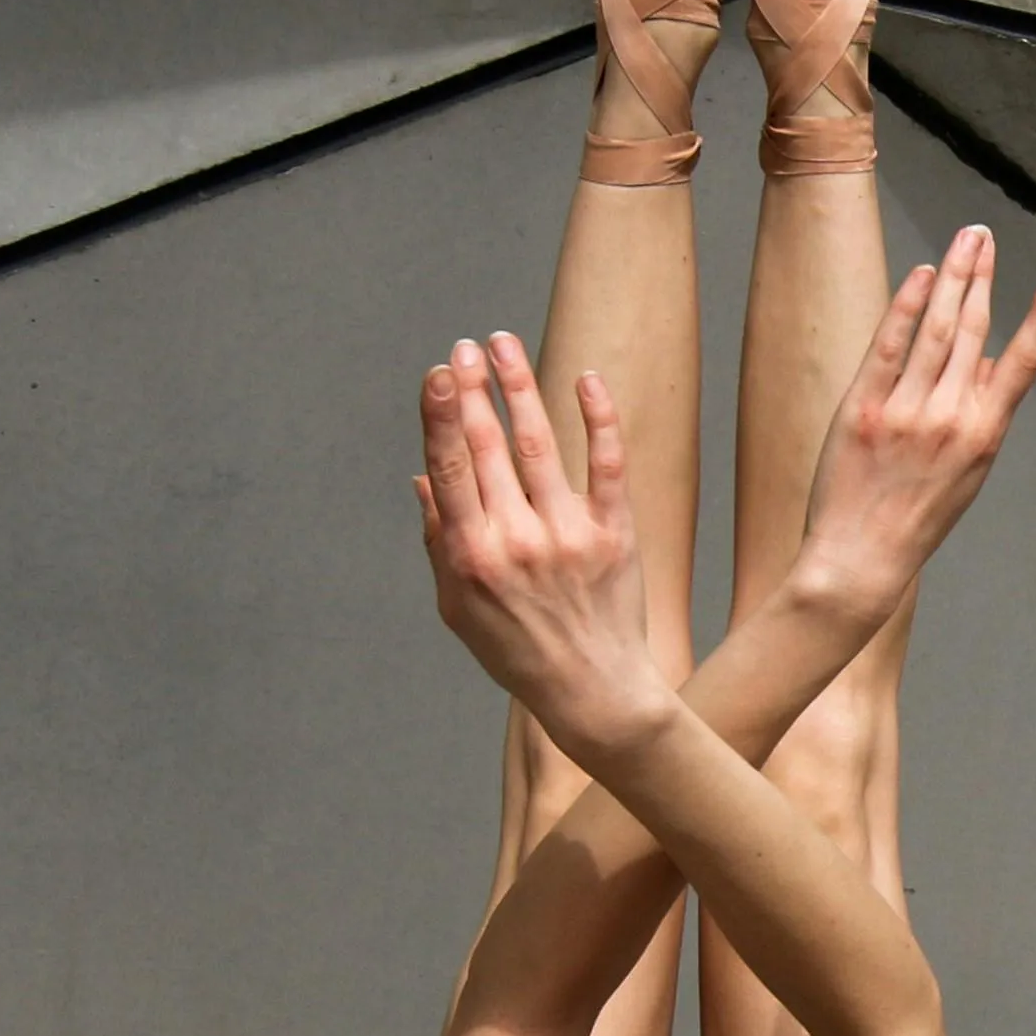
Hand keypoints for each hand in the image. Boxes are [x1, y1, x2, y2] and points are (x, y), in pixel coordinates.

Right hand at [416, 332, 668, 747]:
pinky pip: (607, 465)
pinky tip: (586, 380)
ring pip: (539, 444)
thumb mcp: (457, 607)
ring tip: (503, 345)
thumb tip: (423, 479)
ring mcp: (567, 535)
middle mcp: (516, 540)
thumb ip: (439, 540)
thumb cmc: (515, 649)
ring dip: (520, 387)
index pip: (450, 470)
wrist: (591, 690)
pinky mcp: (612, 535)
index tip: (438, 371)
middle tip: (466, 347)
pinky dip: (598, 419)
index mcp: (470, 556)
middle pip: (489, 447)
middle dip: (474, 389)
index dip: (441, 416)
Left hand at [786, 226, 1035, 623]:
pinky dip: (908, 306)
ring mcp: (905, 412)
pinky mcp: (863, 409)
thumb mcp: (966, 472)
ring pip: (937, 328)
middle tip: (984, 235)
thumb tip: (984, 360)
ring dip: (953, 276)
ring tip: (964, 240)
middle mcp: (949, 418)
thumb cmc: (914, 518)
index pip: (1023, 361)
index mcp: (983, 434)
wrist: (861, 559)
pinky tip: (922, 276)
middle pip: (974, 329)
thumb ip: (977, 413)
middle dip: (982, 275)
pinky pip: (890, 345)